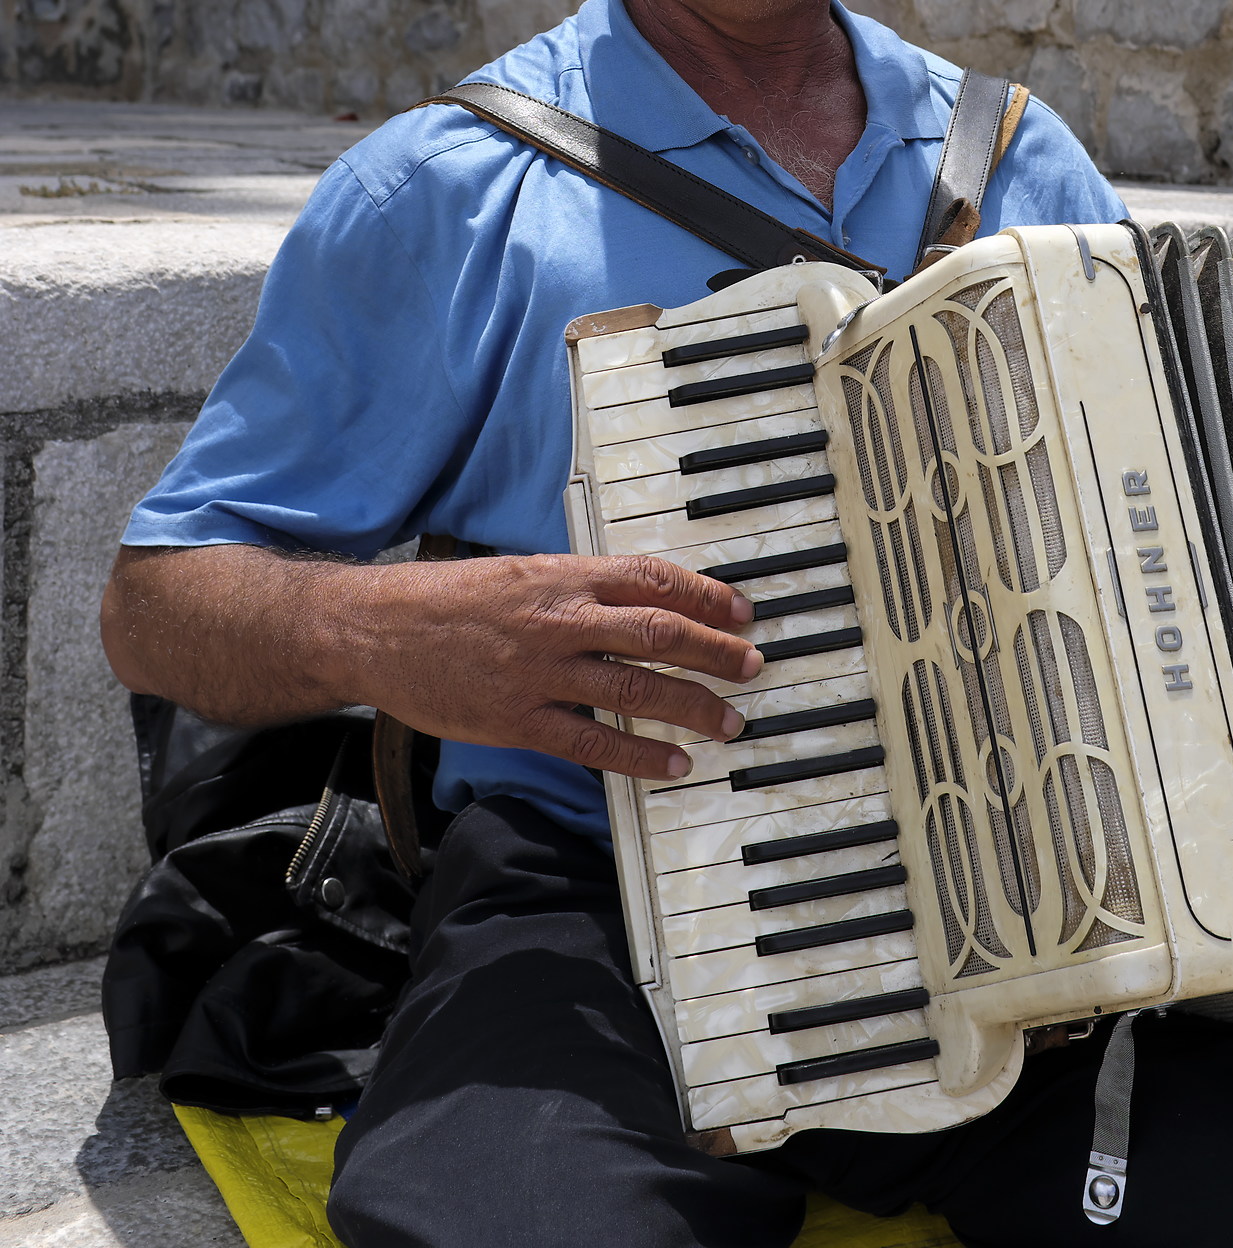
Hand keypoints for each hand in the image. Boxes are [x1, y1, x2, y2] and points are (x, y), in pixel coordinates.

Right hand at [358, 550, 761, 782]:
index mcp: (563, 574)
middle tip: (752, 665)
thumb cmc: (448, 599)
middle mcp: (559, 619)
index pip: (652, 578)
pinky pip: (593, 743)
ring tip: (728, 719)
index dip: (704, 595)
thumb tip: (639, 601)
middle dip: (714, 650)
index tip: (740, 612)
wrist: (377, 629)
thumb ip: (577, 586)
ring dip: (691, 705)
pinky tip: (673, 764)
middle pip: (658, 632)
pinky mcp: (518, 721)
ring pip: (635, 688)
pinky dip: (639, 756)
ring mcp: (540, 673)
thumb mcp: (520, 572)